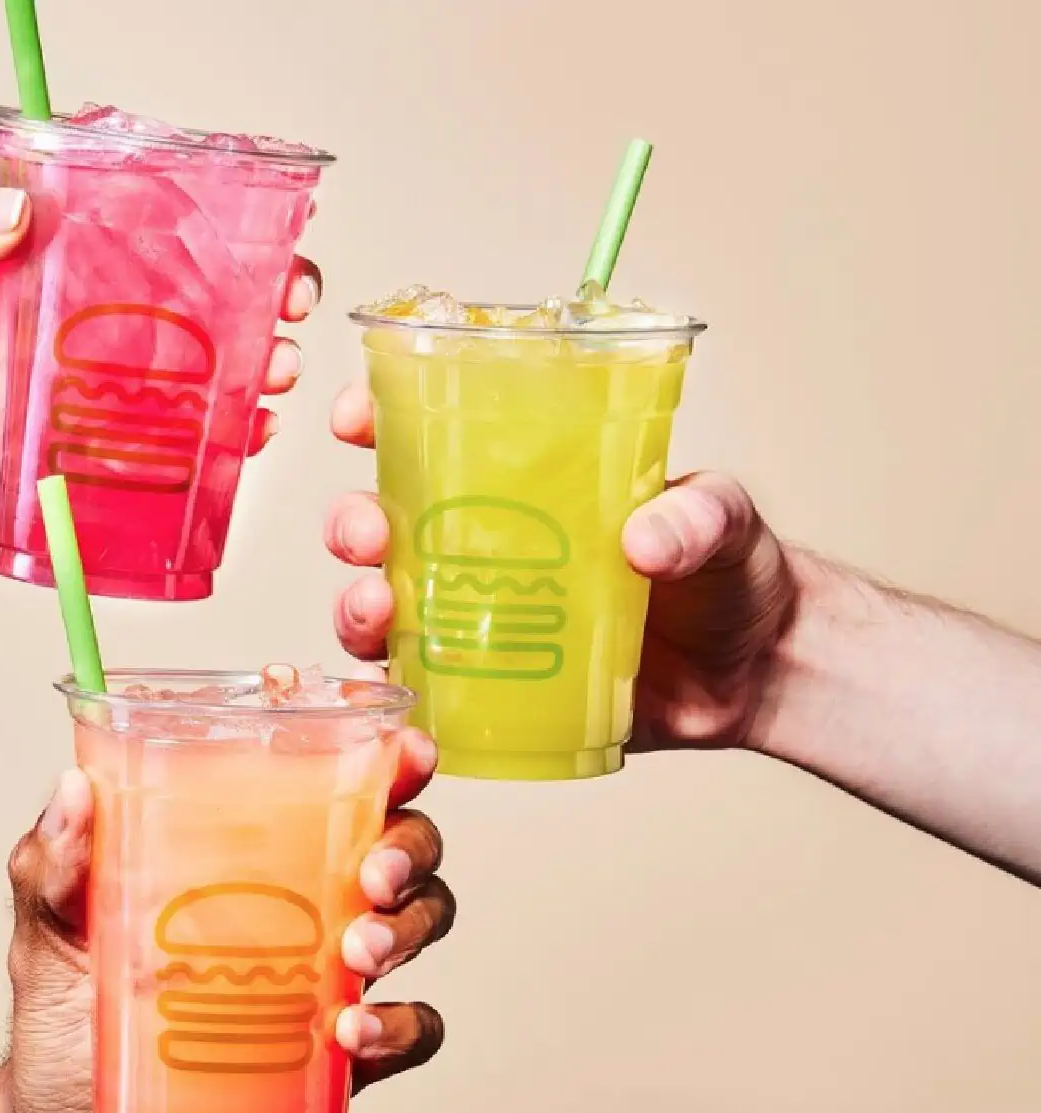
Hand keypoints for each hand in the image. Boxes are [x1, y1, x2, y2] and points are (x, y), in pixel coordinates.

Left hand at [0, 189, 322, 490]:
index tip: (270, 233)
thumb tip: (11, 210)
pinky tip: (248, 437)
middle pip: (208, 300)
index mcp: (74, 254)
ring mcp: (103, 380)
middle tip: (287, 311)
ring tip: (276, 376)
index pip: (168, 228)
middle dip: (266, 304)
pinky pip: (166, 444)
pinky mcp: (91, 442)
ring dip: (256, 372)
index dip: (231, 228)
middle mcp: (103, 313)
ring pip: (202, 371)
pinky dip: (215, 442)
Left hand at [0, 730, 453, 1112]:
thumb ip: (53, 864)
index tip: (397, 746)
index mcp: (245, 851)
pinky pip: (408, 1033)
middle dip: (410, 845)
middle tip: (373, 874)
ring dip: (410, 928)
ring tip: (359, 954)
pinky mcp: (337, 1064)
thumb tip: (73, 789)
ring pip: (419, 924)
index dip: (382, 754)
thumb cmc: (61, 1027)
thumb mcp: (46, 932)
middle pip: (400, 845)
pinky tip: (354, 1033)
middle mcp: (301, 904)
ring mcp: (325, 982)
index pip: (331, 780)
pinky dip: (401, 1026)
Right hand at [325, 379, 796, 752]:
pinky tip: (400, 697)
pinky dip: (398, 697)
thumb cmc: (732, 572)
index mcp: (521, 483)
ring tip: (379, 610)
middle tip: (369, 533)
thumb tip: (643, 538)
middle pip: (381, 528)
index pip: (427, 438)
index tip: (355, 415)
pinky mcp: (497, 692)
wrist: (761, 672)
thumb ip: (697, 515)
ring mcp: (484, 623)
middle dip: (351, 524)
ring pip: (386, 612)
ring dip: (358, 609)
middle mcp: (483, 549)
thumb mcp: (724, 518)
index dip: (374, 420)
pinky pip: (428, 695)